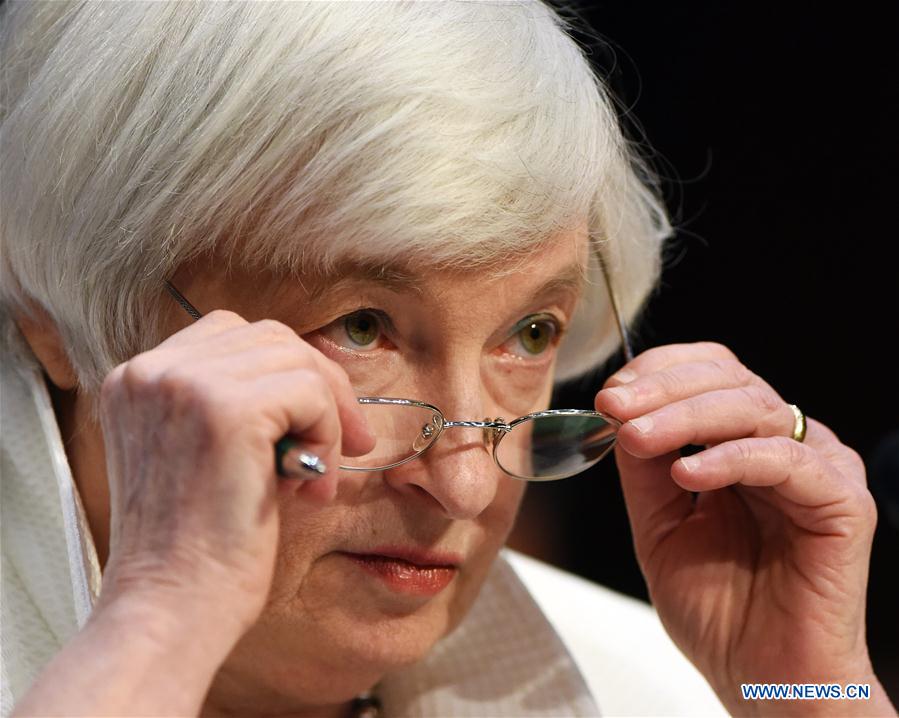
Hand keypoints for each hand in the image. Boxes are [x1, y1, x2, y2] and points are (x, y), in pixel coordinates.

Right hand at [96, 310, 372, 636]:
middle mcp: (151, 371)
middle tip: (349, 444)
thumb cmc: (194, 548)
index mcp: (136, 379)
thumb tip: (314, 380)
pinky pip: (310, 392)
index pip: (232, 333)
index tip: (317, 423)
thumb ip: (233, 404)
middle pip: (270, 338)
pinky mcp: (226, 412)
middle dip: (321, 387)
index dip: (288, 371)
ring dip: (326, 418)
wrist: (169, 612)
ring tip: (317, 478)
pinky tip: (313, 486)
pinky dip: (328, 434)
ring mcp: (184, 385)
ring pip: (297, 361)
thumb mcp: (200, 454)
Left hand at [594, 342, 890, 715]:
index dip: (659, 373)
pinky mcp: (843, 502)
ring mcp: (818, 470)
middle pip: (729, 381)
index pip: (709, 375)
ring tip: (635, 436)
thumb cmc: (717, 610)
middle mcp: (784, 446)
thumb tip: (619, 411)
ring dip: (684, 416)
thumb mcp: (659, 524)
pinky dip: (730, 459)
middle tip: (614, 406)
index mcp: (743, 444)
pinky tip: (687, 472)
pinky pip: (785, 460)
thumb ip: (644, 468)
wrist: (758, 679)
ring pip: (754, 408)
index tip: (609, 394)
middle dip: (662, 388)